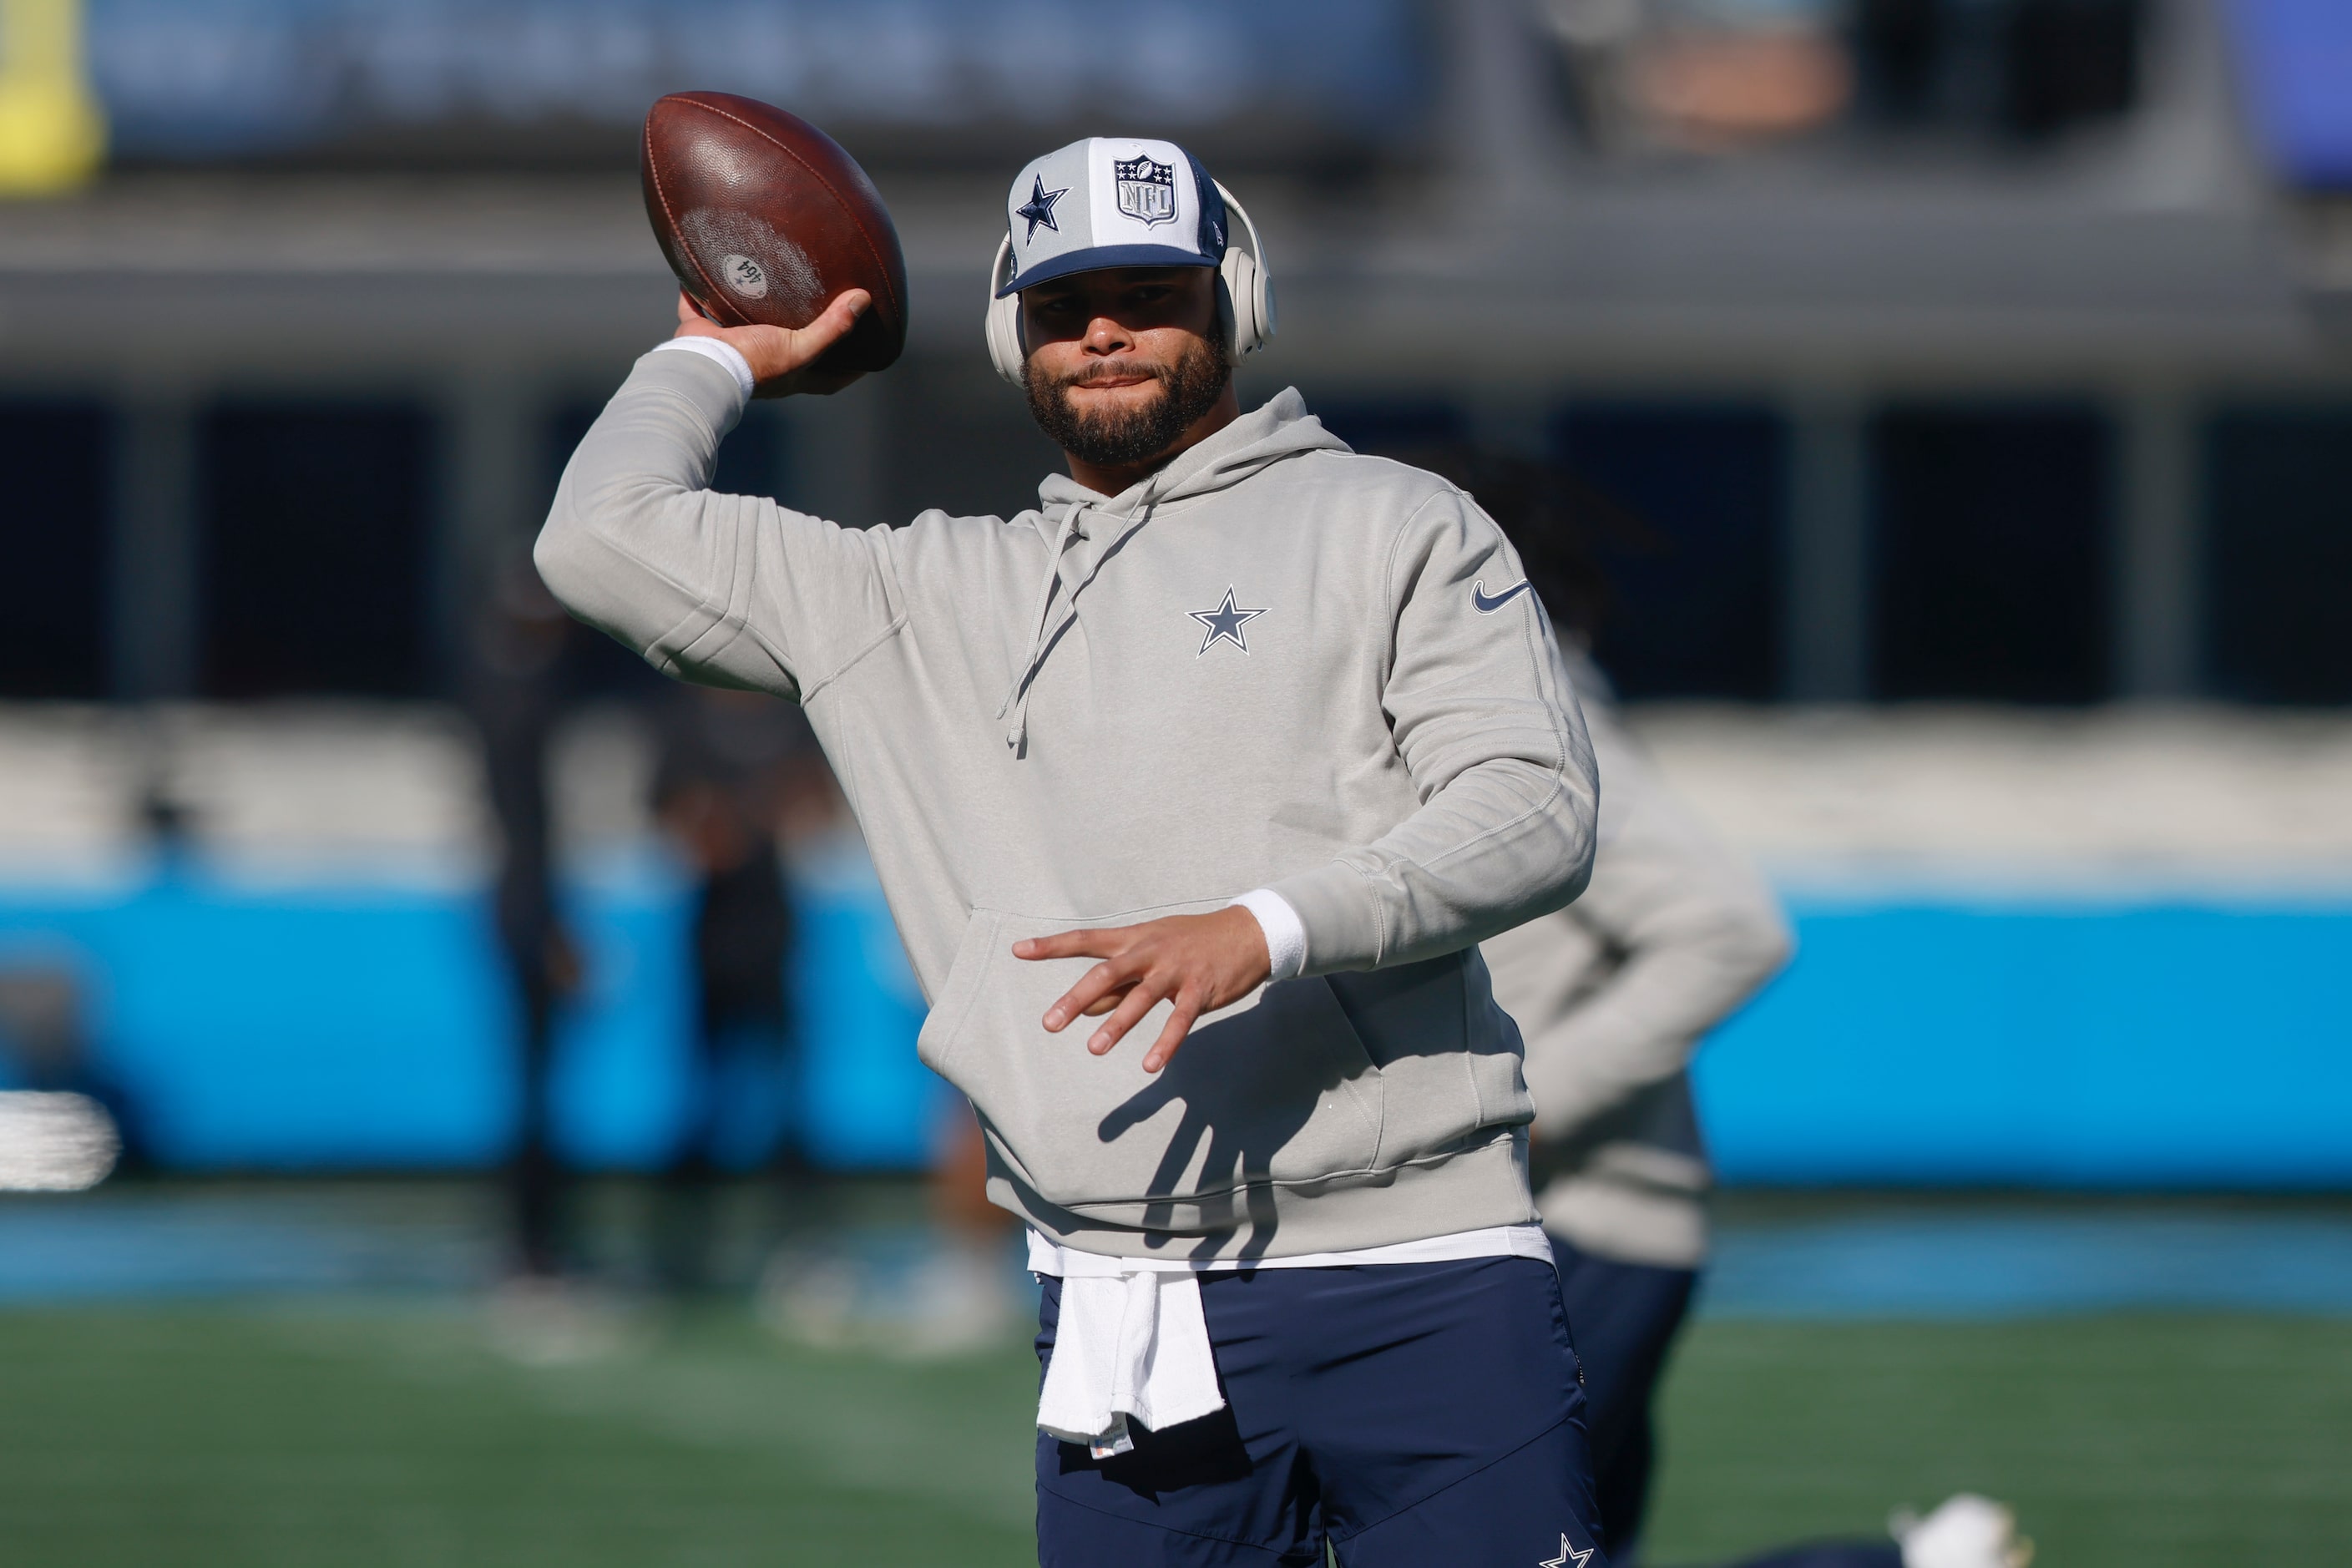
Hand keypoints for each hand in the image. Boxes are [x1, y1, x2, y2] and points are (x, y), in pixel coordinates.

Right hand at [672, 288, 870, 396]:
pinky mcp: (703, 332)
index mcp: (789, 373)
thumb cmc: (755, 364)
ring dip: (753, 310)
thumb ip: (832, 327)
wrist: (704, 366)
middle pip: (789, 349)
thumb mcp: (800, 348)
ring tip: (770, 284)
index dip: (850, 369)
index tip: (869, 355)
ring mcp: (732, 348)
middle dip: (803, 335)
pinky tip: (703, 273)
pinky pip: (698, 308)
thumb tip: (863, 299)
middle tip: (822, 309)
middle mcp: (763, 363)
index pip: (829, 378)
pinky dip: (696, 294)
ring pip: (744, 325)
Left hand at [1014, 907, 1273, 1073]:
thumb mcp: (1151, 953)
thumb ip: (1118, 982)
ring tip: (1095, 1048)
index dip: (1051, 946)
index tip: (1018, 950)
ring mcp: (1176, 970)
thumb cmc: (1191, 943)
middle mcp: (1150, 952)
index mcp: (1134, 939)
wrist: (1249, 932)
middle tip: (1050, 1023)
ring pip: (1142, 997)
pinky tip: (1149, 1065)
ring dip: (1117, 1024)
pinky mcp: (1201, 990)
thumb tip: (1083, 1007)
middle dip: (1077, 998)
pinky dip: (1165, 1043)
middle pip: (1107, 972)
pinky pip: (1179, 1020)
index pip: (1085, 939)